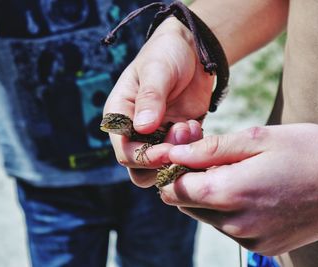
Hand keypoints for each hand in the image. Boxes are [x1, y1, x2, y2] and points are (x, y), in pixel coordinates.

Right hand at [103, 18, 213, 179]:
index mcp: (120, 115)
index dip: (144, 157)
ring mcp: (156, 136)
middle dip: (162, 161)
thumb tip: (142, 128)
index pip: (124, 151)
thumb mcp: (157, 70)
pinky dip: (192, 149)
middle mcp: (134, 131)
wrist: (192, 50)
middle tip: (182, 137)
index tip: (168, 150)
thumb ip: (150, 98)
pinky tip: (197, 126)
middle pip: (139, 168)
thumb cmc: (166, 53)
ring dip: (179, 156)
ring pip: (161, 168)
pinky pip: (182, 157)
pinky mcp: (177, 137)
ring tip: (190, 127)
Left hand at [160, 123, 317, 254]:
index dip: (174, 169)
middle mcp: (235, 224)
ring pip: (204, 215)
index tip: (187, 152)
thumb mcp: (258, 138)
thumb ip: (210, 148)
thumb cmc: (308, 153)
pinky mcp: (261, 246)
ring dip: (209, 194)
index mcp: (231, 193)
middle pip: (185, 204)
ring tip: (237, 172)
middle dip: (190, 180)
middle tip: (213, 158)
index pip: (174, 189)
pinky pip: (226, 226)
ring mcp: (249, 239)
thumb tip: (174, 153)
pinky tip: (250, 190)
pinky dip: (227, 208)